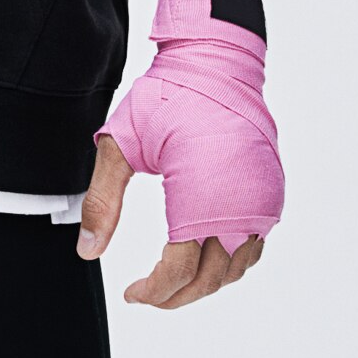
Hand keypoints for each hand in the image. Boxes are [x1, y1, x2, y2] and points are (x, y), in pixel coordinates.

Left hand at [76, 0, 281, 308]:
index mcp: (201, 195)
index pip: (181, 269)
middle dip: (177, 295)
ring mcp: (260, 199)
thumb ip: (102, 202)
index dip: (155, 291)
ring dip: (206, 283)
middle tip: (148, 295)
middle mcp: (239, 204)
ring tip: (173, 283)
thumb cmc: (168, 97)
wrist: (217, 62)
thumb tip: (87, 251)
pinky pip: (255, 244)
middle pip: (212, 277)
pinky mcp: (270, 191)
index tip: (132, 294)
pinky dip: (230, 262)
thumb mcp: (120, 146)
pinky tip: (205, 259)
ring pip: (237, 267)